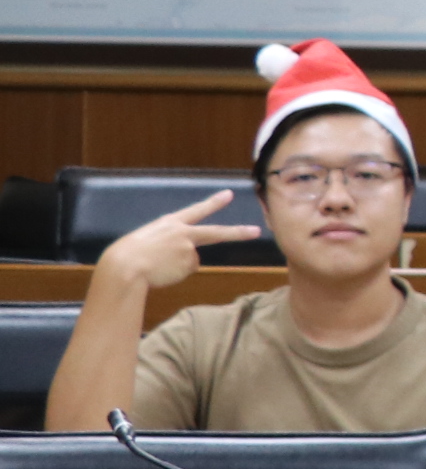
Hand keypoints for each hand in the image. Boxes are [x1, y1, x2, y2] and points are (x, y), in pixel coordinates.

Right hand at [100, 191, 255, 290]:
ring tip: (157, 264)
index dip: (214, 202)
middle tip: (256, 231)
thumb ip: (169, 240)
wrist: (125, 266)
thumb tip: (188, 253)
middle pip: (217, 233)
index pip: (196, 210)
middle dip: (238, 232)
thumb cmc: (129, 253)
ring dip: (176, 265)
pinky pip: (185, 271)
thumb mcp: (148, 238)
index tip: (229, 194)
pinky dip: (175, 274)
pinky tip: (162, 271)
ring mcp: (189, 249)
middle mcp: (184, 233)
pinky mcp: (190, 264)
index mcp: (170, 223)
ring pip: (190, 260)